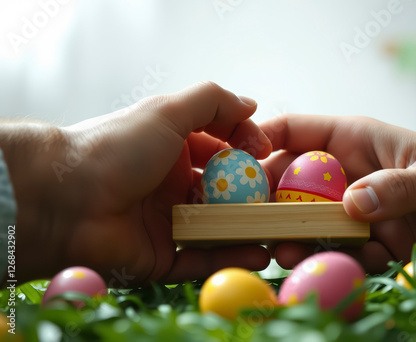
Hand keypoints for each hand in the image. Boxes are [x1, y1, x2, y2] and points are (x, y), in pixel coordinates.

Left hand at [0, 82, 271, 284]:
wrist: (65, 196)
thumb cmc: (117, 147)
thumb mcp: (167, 111)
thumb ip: (211, 102)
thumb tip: (251, 105)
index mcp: (172, 150)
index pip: (220, 147)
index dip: (245, 148)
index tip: (264, 152)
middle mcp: (172, 186)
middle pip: (223, 191)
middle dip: (253, 194)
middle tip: (280, 198)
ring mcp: (168, 223)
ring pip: (217, 228)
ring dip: (249, 230)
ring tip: (279, 232)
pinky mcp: (162, 257)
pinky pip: (202, 260)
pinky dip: (230, 259)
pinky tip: (260, 255)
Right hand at [260, 114, 415, 272]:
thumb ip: (397, 186)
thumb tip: (352, 203)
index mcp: (352, 140)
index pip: (293, 131)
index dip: (259, 140)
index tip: (236, 161)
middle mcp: (344, 174)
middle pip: (288, 183)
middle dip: (269, 201)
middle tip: (253, 222)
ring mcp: (352, 209)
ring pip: (308, 222)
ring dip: (295, 238)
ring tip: (286, 254)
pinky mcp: (366, 239)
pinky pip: (339, 250)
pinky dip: (337, 260)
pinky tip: (350, 266)